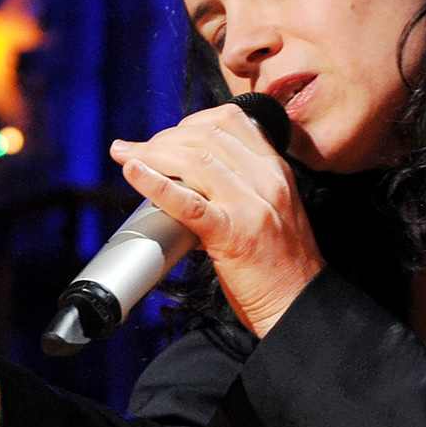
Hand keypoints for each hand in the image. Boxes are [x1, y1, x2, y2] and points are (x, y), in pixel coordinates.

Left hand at [109, 104, 323, 336]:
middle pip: (206, 136)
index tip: (168, 135)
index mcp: (276, 171)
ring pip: (194, 160)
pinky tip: (133, 172)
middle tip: (137, 149)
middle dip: (164, 137)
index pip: (231, 121)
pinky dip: (155, 183)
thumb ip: (241, 189)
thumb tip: (189, 181)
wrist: (300, 305)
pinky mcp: (233, 235)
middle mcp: (266, 180)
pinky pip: (188, 202)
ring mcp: (250, 206)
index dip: (191, 121)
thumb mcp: (270, 211)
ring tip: (126, 154)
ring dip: (151, 153)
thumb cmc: (281, 267)